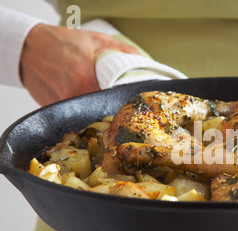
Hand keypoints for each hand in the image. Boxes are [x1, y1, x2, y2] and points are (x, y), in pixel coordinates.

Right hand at [20, 23, 138, 105]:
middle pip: (101, 110)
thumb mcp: (94, 40)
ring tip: (101, 103)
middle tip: (118, 105)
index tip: (129, 103)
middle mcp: (73, 95)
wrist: (27, 48)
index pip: (113, 100)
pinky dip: (81, 110)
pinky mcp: (53, 109)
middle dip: (111, 108)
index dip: (123, 103)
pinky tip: (84, 102)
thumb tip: (140, 58)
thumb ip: (120, 49)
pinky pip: (73, 115)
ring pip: (87, 115)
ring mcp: (62, 104)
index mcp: (86, 79)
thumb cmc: (60, 42)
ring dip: (96, 110)